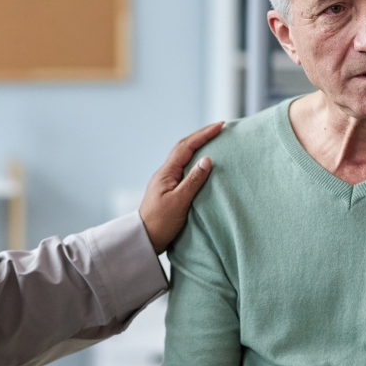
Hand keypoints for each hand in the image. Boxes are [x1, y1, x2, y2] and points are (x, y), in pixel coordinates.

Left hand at [138, 122, 221, 253]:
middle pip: (183, 147)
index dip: (203, 135)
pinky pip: (183, 167)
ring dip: (197, 145)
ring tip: (212, 140)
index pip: (186, 147)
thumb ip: (193, 180)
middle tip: (219, 128)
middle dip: (201, 135)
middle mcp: (165, 173)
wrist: (145, 239)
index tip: (220, 126)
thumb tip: (207, 159)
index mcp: (166, 172)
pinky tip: (202, 162)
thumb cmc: (160, 222)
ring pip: (183, 156)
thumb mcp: (179, 201)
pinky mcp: (169, 189)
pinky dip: (194, 159)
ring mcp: (166, 180)